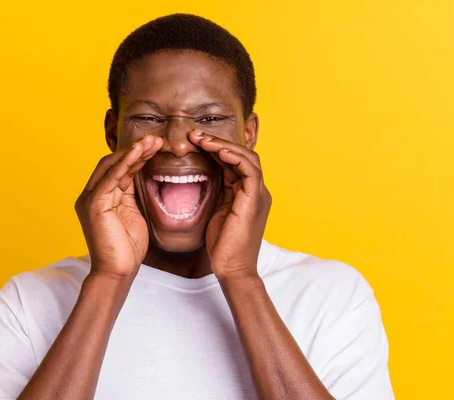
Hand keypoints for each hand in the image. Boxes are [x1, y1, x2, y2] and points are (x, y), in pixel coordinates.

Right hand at [75, 135, 162, 278]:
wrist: (118, 272)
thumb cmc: (127, 247)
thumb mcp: (133, 214)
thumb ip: (132, 194)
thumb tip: (142, 174)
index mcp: (100, 196)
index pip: (117, 168)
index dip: (136, 155)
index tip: (156, 146)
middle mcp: (91, 194)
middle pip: (113, 162)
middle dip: (136, 149)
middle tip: (156, 139)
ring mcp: (90, 198)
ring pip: (112, 166)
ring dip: (134, 152)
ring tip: (153, 141)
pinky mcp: (94, 204)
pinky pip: (111, 177)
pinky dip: (126, 162)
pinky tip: (140, 152)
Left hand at [189, 131, 271, 280]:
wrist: (232, 269)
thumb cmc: (223, 246)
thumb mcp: (218, 212)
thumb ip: (218, 193)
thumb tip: (205, 176)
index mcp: (248, 194)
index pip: (235, 162)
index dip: (217, 149)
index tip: (195, 142)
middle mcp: (257, 191)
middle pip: (242, 155)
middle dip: (219, 142)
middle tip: (195, 135)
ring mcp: (258, 195)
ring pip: (247, 157)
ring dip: (223, 145)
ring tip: (201, 139)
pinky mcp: (254, 200)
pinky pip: (249, 169)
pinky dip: (234, 157)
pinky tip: (216, 151)